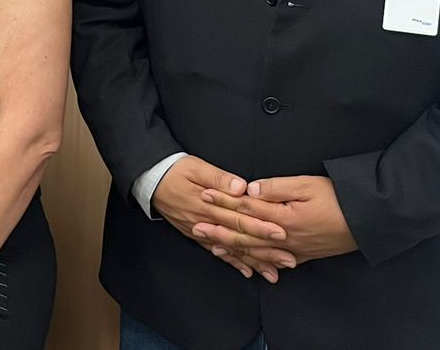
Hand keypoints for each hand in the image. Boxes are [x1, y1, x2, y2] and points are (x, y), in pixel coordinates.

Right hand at [152, 155, 291, 280]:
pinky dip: (233, 262)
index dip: (261, 227)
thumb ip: (218, 178)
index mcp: (209, 205)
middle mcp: (206, 223)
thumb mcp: (196, 167)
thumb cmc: (174, 170)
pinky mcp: (197, 235)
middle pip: (240, 239)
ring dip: (253, 262)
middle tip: (288, 260)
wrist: (150, 179)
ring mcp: (201, 232)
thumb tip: (241, 187)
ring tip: (273, 273)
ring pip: (231, 250)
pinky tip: (247, 271)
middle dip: (265, 251)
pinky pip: (217, 251)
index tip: (281, 233)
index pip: (239, 218)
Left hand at [195, 175, 357, 266]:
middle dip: (220, 228)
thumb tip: (249, 189)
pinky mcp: (304, 255)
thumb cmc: (340, 199)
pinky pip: (275, 262)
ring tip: (214, 246)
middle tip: (197, 225)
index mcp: (283, 217)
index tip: (205, 195)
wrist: (369, 223)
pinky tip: (248, 265)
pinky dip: (258, 263)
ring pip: (257, 251)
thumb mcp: (307, 185)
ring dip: (234, 248)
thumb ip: (276, 188)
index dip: (224, 201)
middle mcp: (285, 237)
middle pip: (246, 232)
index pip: (246, 207)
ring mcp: (294, 249)